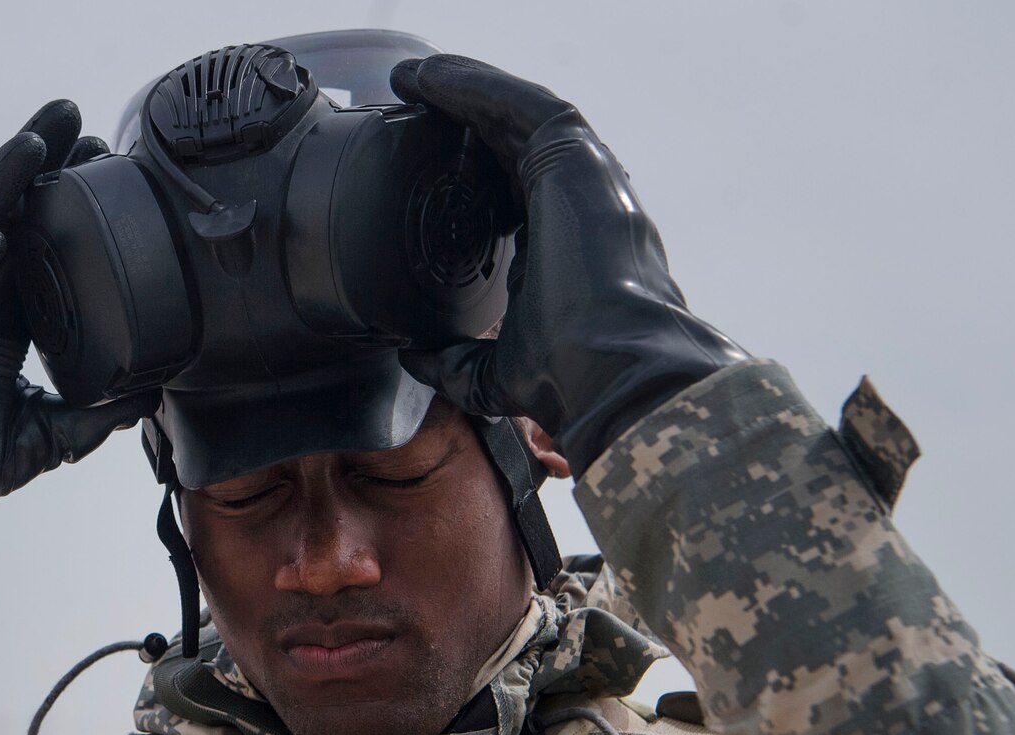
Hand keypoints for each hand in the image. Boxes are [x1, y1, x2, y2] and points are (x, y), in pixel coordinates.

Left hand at [389, 56, 745, 476]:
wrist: (607, 371)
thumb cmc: (566, 378)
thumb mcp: (488, 373)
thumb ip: (451, 361)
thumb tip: (412, 357)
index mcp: (557, 250)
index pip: (507, 192)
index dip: (464, 171)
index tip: (417, 165)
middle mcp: (573, 207)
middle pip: (510, 145)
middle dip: (460, 118)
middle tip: (406, 102)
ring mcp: (581, 179)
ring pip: (518, 115)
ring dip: (464, 91)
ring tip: (413, 78)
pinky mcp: (579, 160)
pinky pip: (524, 105)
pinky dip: (478, 87)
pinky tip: (434, 76)